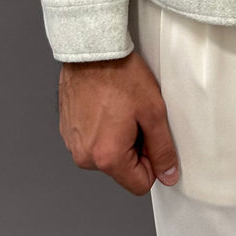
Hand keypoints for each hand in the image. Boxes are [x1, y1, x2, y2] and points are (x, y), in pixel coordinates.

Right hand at [58, 49, 179, 195]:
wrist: (92, 50)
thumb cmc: (120, 75)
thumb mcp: (153, 112)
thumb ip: (162, 149)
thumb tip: (167, 175)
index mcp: (107, 157)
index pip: (139, 184)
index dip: (152, 162)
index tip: (150, 138)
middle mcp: (84, 156)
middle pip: (122, 169)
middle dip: (134, 148)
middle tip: (135, 117)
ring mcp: (72, 144)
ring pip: (106, 155)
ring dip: (117, 138)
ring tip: (118, 109)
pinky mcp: (67, 130)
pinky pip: (91, 141)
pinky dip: (101, 129)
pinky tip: (105, 106)